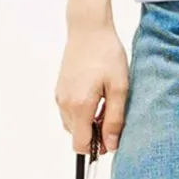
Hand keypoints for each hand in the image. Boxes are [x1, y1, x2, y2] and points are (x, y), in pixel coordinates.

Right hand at [56, 17, 128, 155]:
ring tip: (104, 104)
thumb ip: (114, 119)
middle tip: (112, 116)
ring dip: (88, 123)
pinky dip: (81, 112)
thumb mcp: (119, 87)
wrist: (88, 29)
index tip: (110, 139)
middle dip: (94, 134)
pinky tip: (95, 96)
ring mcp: (59, 96)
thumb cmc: (107, 55)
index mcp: (80, 105)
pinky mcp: (59, 90)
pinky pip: (69, 112)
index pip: (80, 145)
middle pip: (76, 137)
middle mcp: (65, 104)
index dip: (96, 149)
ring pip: (72, 125)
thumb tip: (111, 145)